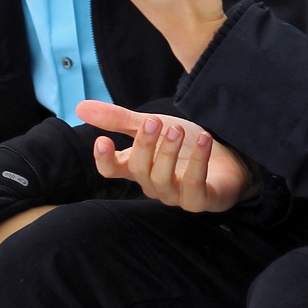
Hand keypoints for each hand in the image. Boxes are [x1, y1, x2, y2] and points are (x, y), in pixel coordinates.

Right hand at [76, 100, 255, 212]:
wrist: (227, 158)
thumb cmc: (184, 144)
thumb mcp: (151, 127)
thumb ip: (119, 120)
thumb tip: (79, 107)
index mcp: (137, 167)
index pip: (112, 170)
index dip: (104, 159)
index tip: (102, 140)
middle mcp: (153, 184)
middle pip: (139, 170)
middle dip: (145, 146)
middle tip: (155, 122)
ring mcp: (176, 195)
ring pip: (162, 180)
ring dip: (168, 153)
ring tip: (177, 129)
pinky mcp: (200, 200)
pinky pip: (195, 185)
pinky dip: (198, 161)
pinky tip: (203, 140)